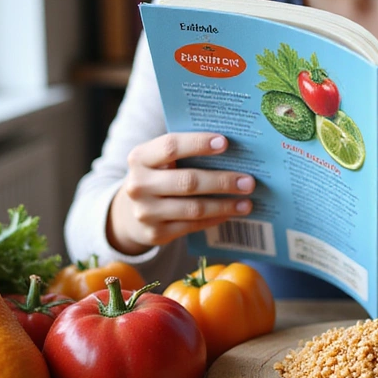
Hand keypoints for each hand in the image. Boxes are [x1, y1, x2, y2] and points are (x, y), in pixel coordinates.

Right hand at [108, 133, 254, 254]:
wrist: (129, 212)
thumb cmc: (157, 177)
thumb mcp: (159, 161)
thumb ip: (184, 152)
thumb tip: (231, 150)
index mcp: (139, 158)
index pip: (170, 146)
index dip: (198, 143)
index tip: (225, 143)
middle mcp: (138, 185)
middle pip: (188, 181)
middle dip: (222, 181)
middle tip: (248, 181)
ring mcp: (146, 212)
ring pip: (193, 208)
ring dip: (224, 205)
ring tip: (247, 202)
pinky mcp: (155, 234)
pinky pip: (192, 226)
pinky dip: (215, 219)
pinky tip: (231, 213)